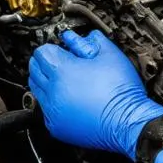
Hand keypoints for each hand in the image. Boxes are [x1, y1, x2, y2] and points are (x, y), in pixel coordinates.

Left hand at [28, 29, 162, 158]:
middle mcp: (52, 90)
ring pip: (36, 89)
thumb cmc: (122, 91)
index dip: (54, 48)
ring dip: (46, 82)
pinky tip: (70, 99)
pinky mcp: (56, 126)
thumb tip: (86, 36)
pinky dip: (53, 102)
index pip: (41, 52)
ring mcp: (52, 110)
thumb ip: (95, 41)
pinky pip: (45, 109)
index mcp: (62, 70)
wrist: (127, 122)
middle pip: (34, 69)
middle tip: (61, 63)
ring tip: (65, 81)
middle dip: (45, 63)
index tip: (63, 51)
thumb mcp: (112, 56)